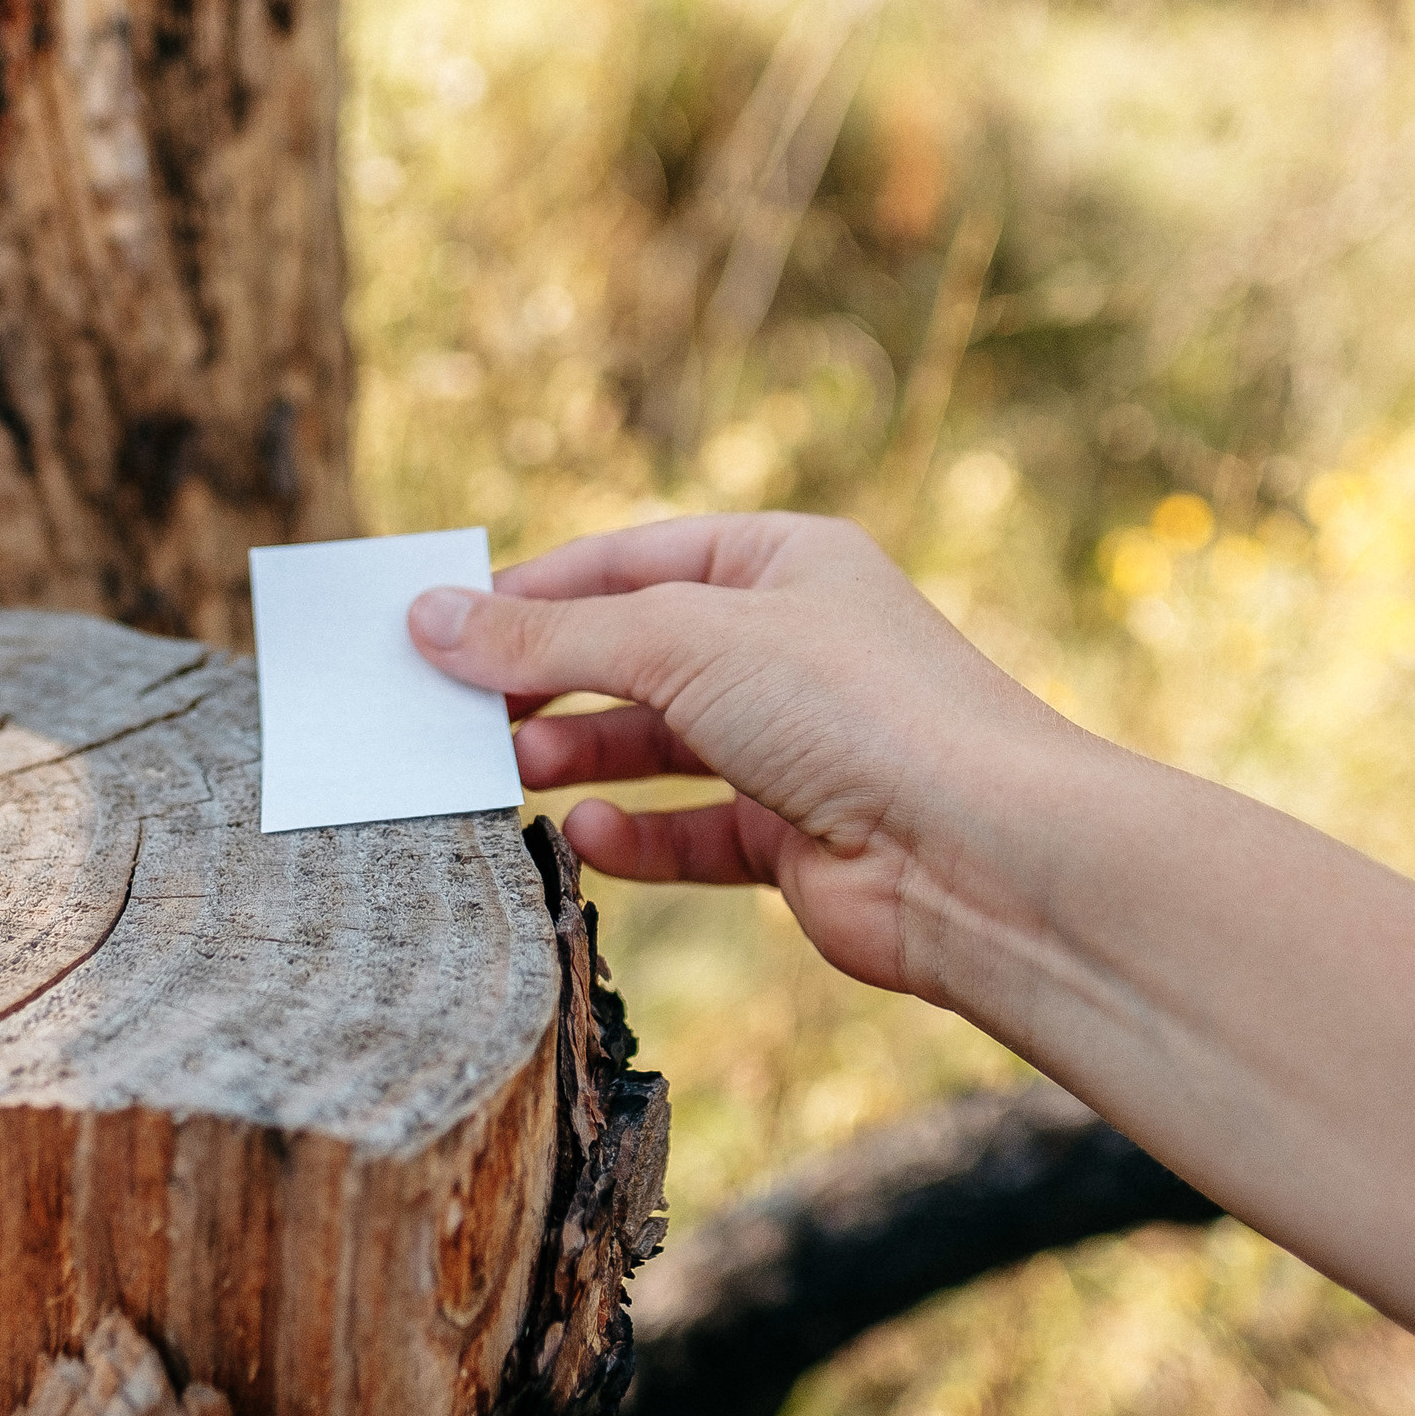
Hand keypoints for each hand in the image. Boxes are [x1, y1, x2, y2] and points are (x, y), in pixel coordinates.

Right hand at [408, 513, 1083, 996]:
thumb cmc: (854, 709)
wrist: (983, 854)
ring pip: (657, 745)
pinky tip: (589, 834)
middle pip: (636, 655)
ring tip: (511, 770)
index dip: (535, 592)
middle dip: (549, 681)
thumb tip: (431, 618)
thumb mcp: (681, 642)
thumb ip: (548, 636)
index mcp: (782, 562)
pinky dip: (636, 835)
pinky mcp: (797, 839)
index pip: (631, 561)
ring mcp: (796, 746)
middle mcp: (792, 647)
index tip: (443, 628)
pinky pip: (692, 832)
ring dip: (581, 754)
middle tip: (458, 712)